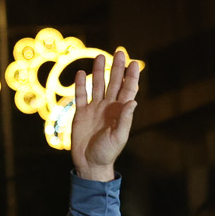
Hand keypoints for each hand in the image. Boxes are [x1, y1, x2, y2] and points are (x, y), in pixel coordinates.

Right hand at [71, 49, 141, 181]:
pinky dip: (80, 85)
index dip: (131, 76)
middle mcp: (109, 107)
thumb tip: (133, 101)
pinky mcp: (81, 113)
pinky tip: (80, 73)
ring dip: (99, 72)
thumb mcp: (119, 136)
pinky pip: (81, 96)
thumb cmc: (107, 152)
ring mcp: (94, 109)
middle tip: (119, 52)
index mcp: (120, 112)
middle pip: (114, 83)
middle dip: (117, 68)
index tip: (134, 63)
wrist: (90, 163)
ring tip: (100, 57)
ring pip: (97, 85)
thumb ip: (125, 119)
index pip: (128, 90)